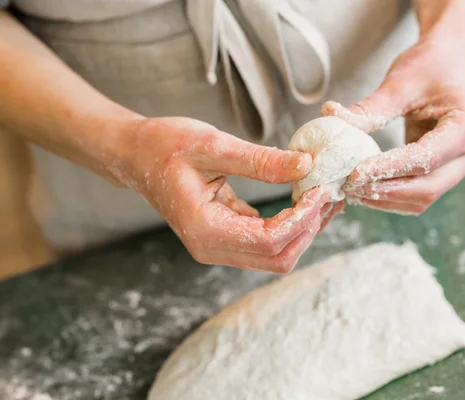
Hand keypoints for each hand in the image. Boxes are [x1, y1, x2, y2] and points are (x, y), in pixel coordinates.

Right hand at [112, 117, 330, 272]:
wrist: (136, 155)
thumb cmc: (164, 146)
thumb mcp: (213, 145)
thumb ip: (260, 160)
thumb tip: (307, 165)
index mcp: (205, 229)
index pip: (270, 241)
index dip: (303, 218)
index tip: (321, 188)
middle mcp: (211, 248)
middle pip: (278, 258)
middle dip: (309, 228)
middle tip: (328, 193)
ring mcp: (217, 247)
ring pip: (275, 255)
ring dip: (302, 229)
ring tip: (320, 195)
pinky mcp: (224, 237)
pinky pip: (265, 242)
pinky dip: (289, 225)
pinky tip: (302, 199)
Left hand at [322, 34, 464, 214]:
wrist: (448, 60)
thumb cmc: (429, 65)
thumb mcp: (400, 83)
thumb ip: (370, 108)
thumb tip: (330, 115)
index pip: (425, 159)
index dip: (388, 170)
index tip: (354, 173)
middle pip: (428, 188)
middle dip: (386, 191)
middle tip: (348, 186)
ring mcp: (461, 166)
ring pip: (422, 198)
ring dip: (385, 199)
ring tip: (351, 190)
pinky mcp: (445, 172)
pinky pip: (417, 193)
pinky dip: (390, 195)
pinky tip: (363, 188)